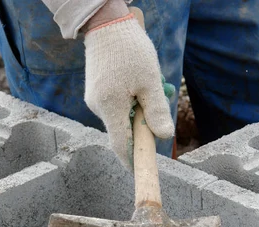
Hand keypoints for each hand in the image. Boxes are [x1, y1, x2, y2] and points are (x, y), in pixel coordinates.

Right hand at [83, 9, 174, 169]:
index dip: (132, 160)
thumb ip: (156, 111)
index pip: (120, 145)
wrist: (106, 24)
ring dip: (138, 110)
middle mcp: (97, 106)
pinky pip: (116, 105)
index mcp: (110, 107)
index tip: (142, 170)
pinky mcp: (96, 91)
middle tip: (161, 102)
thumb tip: (164, 136)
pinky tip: (138, 81)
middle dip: (142, 126)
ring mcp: (94, 98)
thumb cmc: (130, 50)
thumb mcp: (150, 81)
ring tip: (150, 83)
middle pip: (122, 130)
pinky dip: (130, 101)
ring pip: (120, 116)